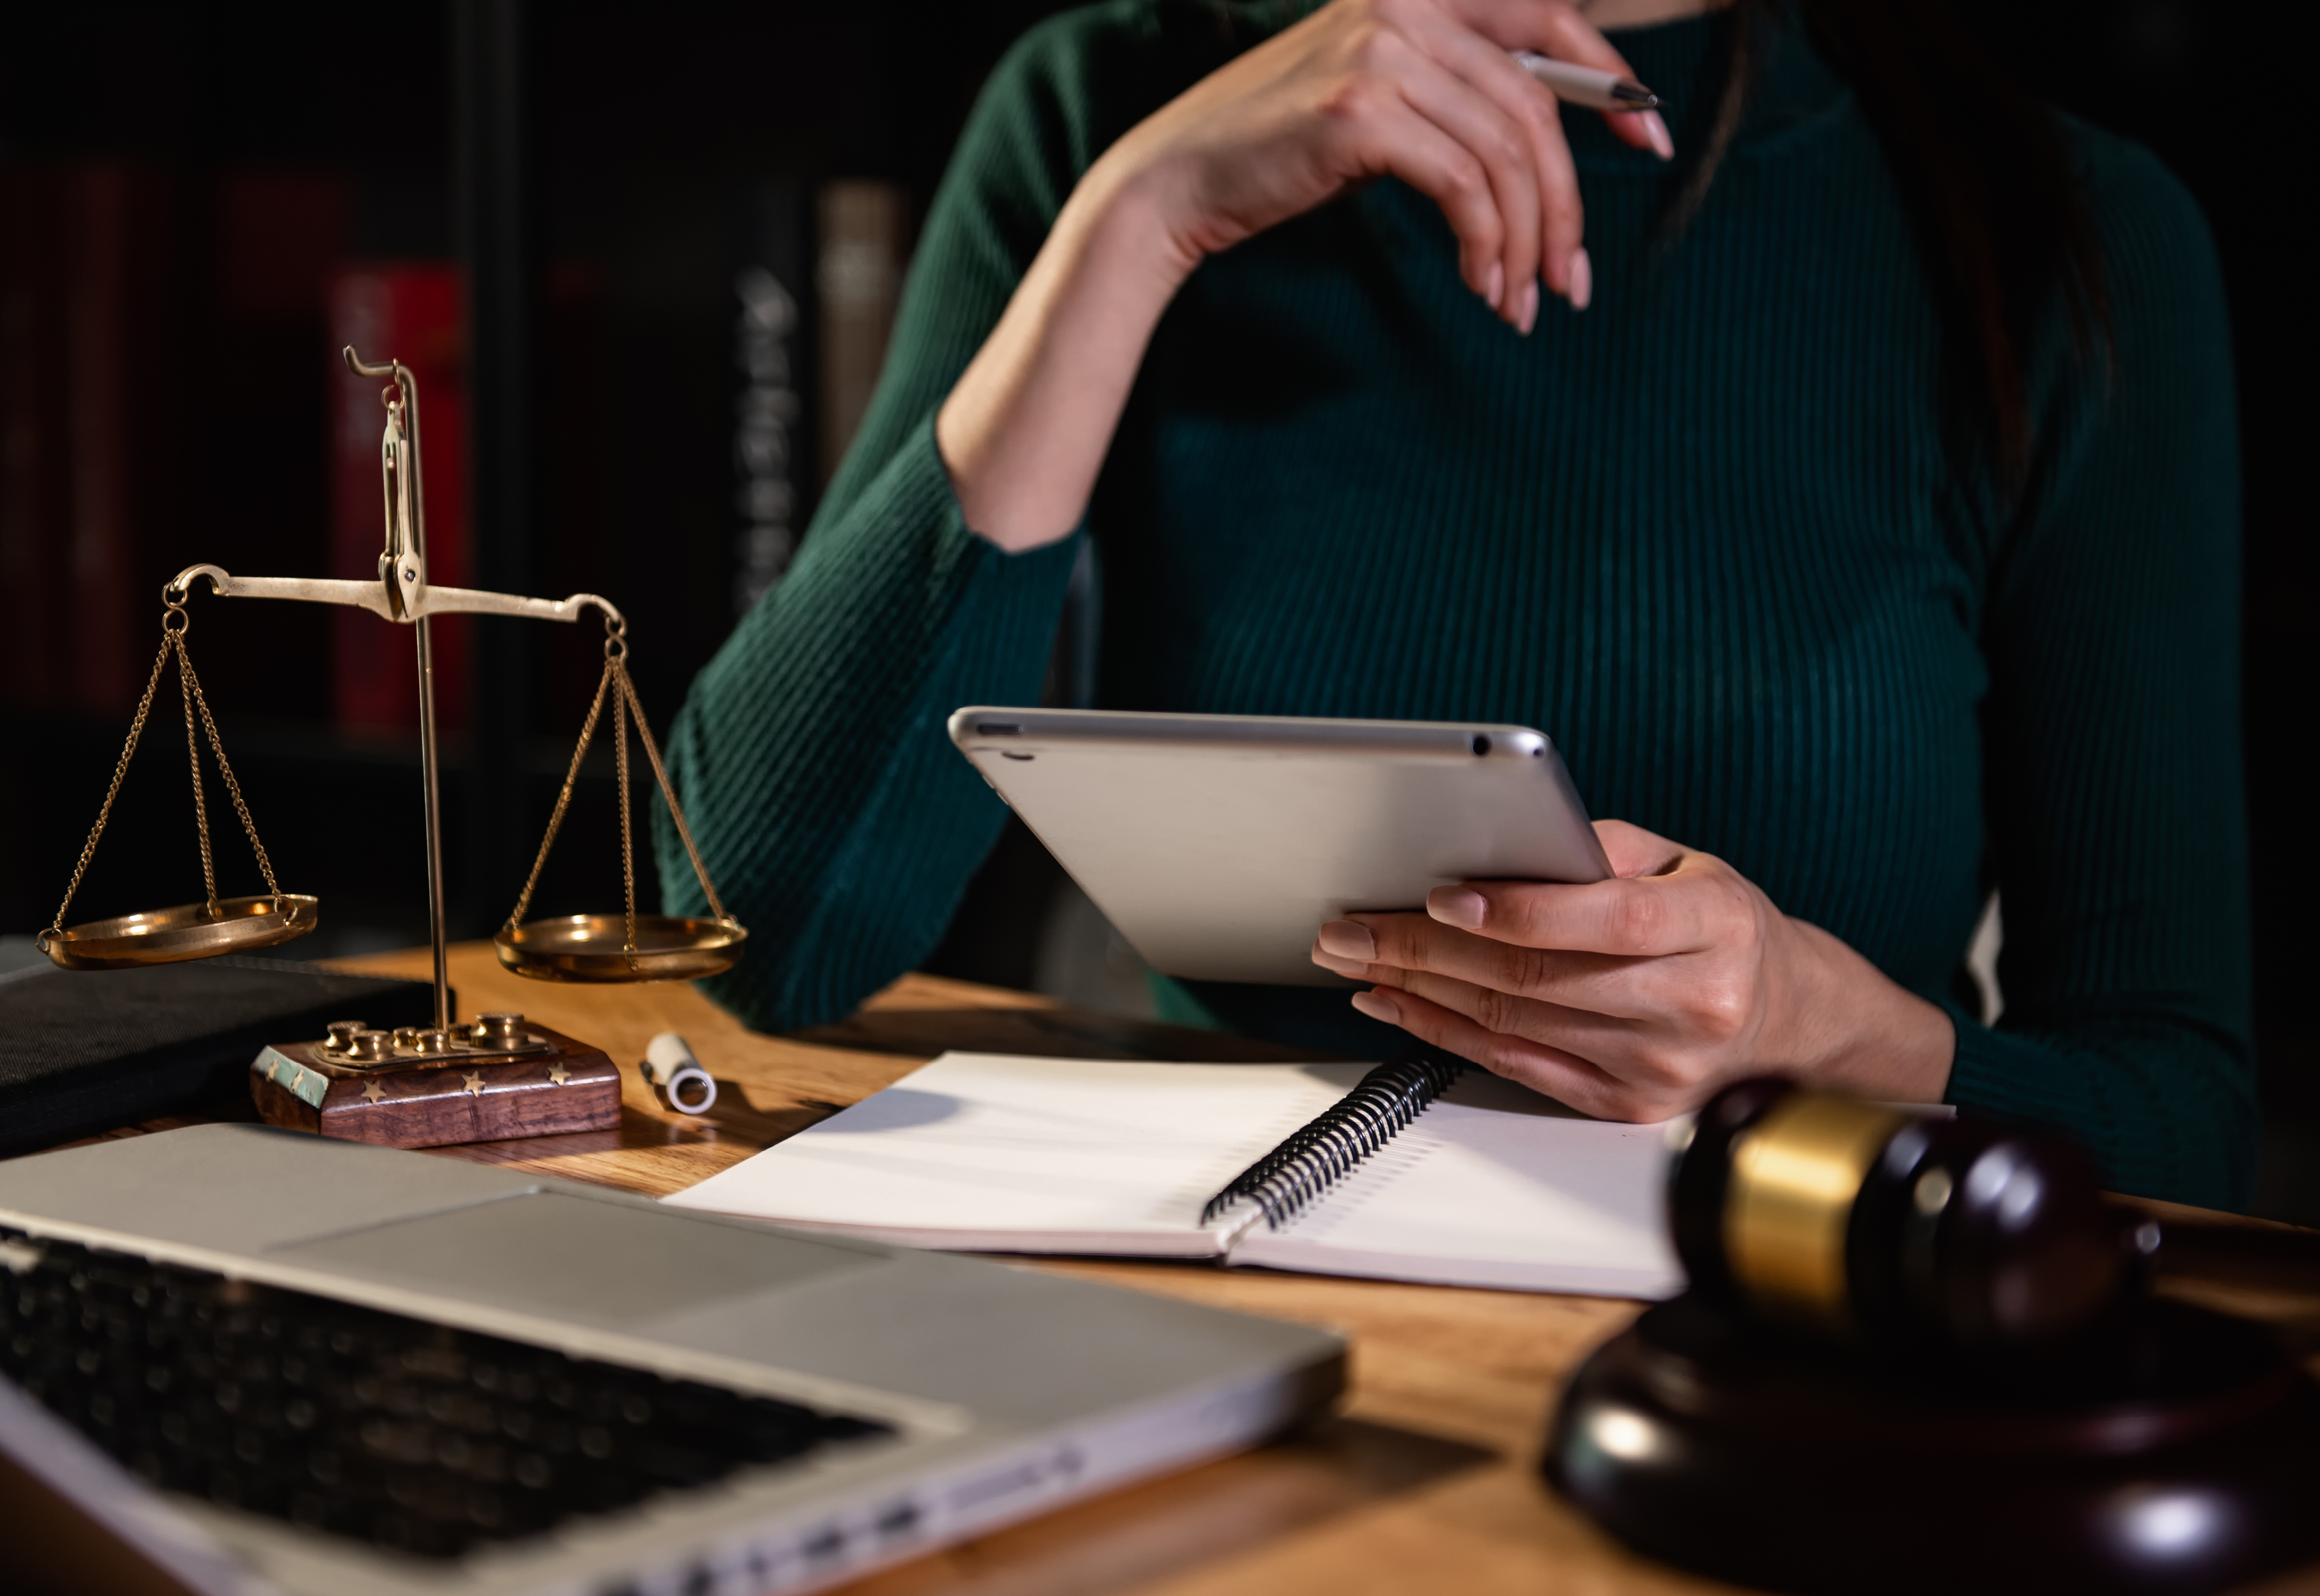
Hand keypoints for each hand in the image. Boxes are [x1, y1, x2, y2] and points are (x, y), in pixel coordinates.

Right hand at [938, 0, 1671, 548]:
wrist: (1174, 181)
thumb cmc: (1277, 152)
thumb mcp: (1380, 102)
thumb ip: (1457, 98)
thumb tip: (1549, 147)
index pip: (1550, 20)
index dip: (1612, 84)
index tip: (1653, 144)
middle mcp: (1405, 1)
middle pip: (1534, 107)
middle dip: (1567, 203)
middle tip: (1574, 279)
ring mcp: (1382, 50)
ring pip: (1506, 154)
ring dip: (1528, 241)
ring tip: (1522, 303)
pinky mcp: (1360, 111)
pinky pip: (1464, 185)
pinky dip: (1487, 246)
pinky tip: (1484, 288)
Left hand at [1309, 820, 1955, 1120]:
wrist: (1792, 1024)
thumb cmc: (1725, 929)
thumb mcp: (1690, 864)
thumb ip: (1603, 849)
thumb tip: (1504, 840)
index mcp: (1714, 929)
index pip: (1608, 920)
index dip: (1520, 909)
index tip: (1443, 891)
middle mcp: (1691, 1006)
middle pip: (1539, 977)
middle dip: (1426, 947)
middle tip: (1353, 923)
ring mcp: (1656, 1068)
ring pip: (1514, 1024)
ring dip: (1418, 988)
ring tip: (1357, 954)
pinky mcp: (1623, 1106)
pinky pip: (1514, 1066)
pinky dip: (1442, 1032)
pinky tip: (1396, 1001)